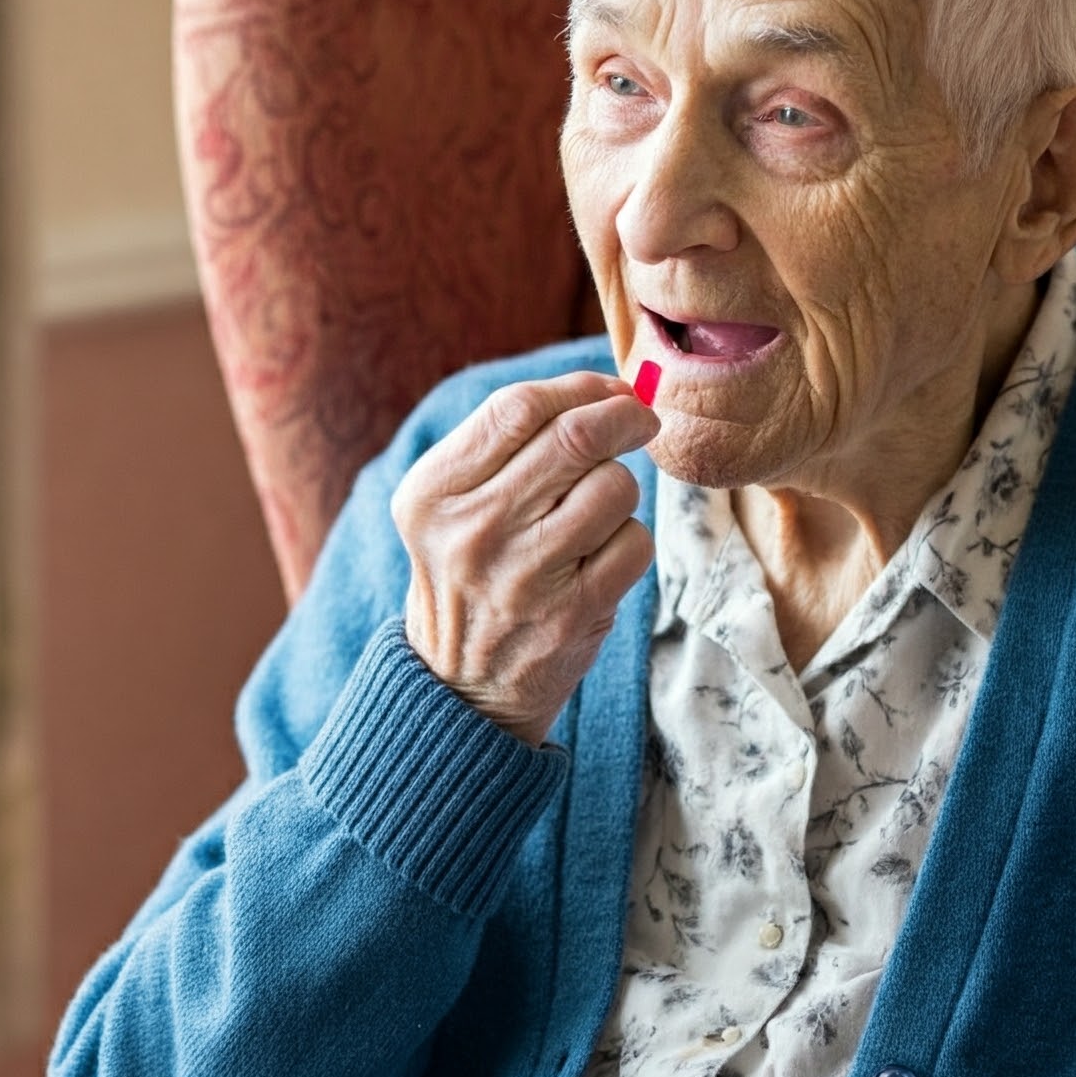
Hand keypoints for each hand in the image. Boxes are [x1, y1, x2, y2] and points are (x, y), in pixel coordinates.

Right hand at [392, 372, 657, 745]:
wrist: (462, 688)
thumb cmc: (470, 574)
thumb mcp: (450, 506)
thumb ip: (507, 443)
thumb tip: (607, 391)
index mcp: (434, 493)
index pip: (518, 408)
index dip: (579, 389)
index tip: (612, 391)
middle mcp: (472, 530)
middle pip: (574, 438)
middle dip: (624, 418)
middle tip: (641, 421)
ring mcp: (524, 575)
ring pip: (613, 488)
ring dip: (622, 489)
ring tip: (597, 514)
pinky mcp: (571, 614)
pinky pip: (633, 543)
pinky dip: (629, 541)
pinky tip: (600, 559)